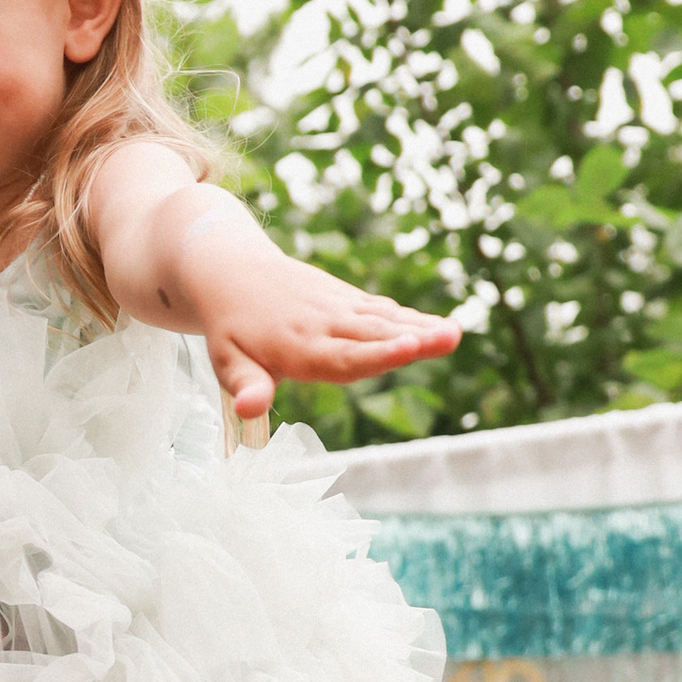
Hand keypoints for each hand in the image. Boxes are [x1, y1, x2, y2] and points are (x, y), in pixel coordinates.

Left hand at [158, 214, 457, 426]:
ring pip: (383, 320)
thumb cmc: (230, 328)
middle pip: (374, 336)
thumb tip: (249, 411)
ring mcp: (338, 308)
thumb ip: (245, 387)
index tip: (409, 348)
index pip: (344, 357)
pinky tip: (437, 326)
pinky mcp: (346, 299)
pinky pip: (380, 309)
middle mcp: (324, 326)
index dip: (378, 355)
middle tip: (450, 338)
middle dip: (413, 338)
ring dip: (420, 326)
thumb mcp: (227, 362)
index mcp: (299, 348)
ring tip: (454, 333)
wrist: (231, 270)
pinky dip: (409, 317)